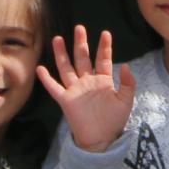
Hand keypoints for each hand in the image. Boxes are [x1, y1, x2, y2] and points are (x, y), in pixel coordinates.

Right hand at [33, 26, 136, 152]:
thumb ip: (127, 83)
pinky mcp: (65, 100)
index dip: (104, 47)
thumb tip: (125, 65)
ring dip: (62, 54)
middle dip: (81, 43)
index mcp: (103, 81)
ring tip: (57, 38)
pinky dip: (47, 79)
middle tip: (79, 28)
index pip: (103, 60)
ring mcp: (75, 90)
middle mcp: (87, 82)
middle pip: (82, 58)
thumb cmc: (114, 121)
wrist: (101, 139)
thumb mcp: (126, 101)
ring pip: (66, 68)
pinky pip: (54, 87)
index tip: (105, 33)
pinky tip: (40, 68)